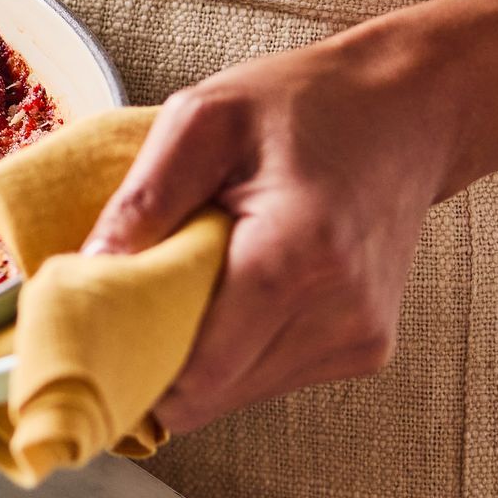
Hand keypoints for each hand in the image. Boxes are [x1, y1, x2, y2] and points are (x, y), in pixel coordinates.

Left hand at [78, 0, 497, 432]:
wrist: (409, 109)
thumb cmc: (302, 104)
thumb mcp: (203, 119)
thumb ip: (145, 198)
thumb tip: (88, 270)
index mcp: (295, 256)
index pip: (197, 373)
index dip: (132, 366)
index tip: (90, 335)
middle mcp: (339, 314)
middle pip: (213, 394)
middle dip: (157, 359)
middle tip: (125, 302)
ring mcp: (360, 338)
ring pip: (240, 394)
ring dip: (198, 354)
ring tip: (188, 281)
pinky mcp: (368, 347)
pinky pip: (273, 375)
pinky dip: (237, 347)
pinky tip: (233, 289)